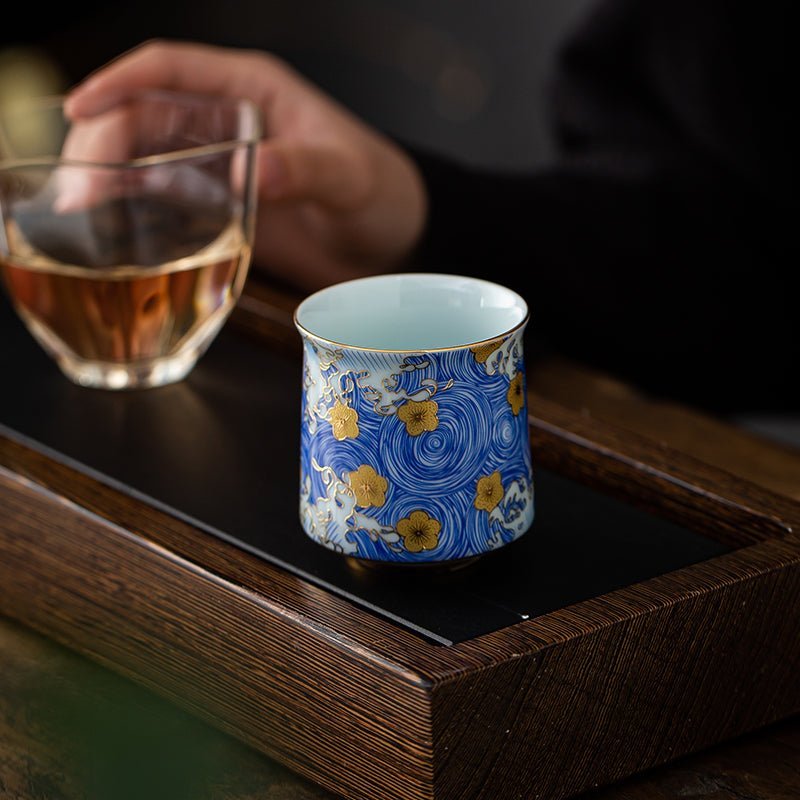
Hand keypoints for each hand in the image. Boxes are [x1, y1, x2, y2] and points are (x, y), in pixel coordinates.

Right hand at [65, 40, 427, 289]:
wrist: (390, 240)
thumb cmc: (379, 191)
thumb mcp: (349, 176)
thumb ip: (307, 170)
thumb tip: (256, 168)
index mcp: (253, 92)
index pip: (171, 70)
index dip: (119, 80)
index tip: (81, 106)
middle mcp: (227, 122)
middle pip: (142, 115)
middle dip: (102, 140)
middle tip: (81, 185)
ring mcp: (220, 165)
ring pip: (143, 157)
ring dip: (108, 176)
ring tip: (82, 209)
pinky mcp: (221, 207)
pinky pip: (164, 200)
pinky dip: (134, 209)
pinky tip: (114, 230)